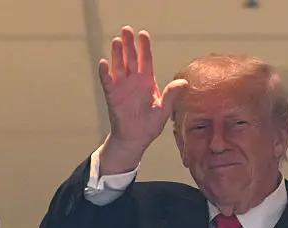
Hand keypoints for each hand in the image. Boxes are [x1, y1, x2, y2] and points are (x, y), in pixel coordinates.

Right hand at [97, 26, 187, 170]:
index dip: (144, 47)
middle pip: (130, 58)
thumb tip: (183, 82)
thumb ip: (171, 95)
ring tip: (117, 41)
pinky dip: (105, 73)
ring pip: (119, 66)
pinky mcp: (112, 96)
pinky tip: (103, 63)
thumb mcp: (163, 110)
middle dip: (129, 44)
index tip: (143, 34)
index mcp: (147, 81)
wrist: (135, 139)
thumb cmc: (150, 125)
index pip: (145, 60)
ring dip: (117, 54)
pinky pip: (107, 82)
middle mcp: (134, 81)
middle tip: (127, 29)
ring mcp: (122, 87)